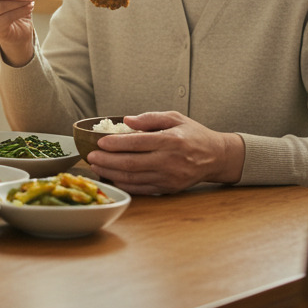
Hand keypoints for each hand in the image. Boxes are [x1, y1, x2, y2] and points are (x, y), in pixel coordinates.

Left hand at [83, 111, 245, 194]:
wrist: (216, 157)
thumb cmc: (193, 134)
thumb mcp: (175, 118)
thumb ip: (150, 118)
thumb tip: (127, 120)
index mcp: (171, 140)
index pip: (138, 143)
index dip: (116, 143)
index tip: (99, 142)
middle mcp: (170, 161)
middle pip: (132, 163)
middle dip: (107, 161)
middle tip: (91, 158)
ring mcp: (169, 177)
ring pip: (134, 178)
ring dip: (112, 174)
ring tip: (96, 168)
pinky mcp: (169, 188)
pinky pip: (142, 189)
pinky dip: (125, 185)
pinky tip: (112, 178)